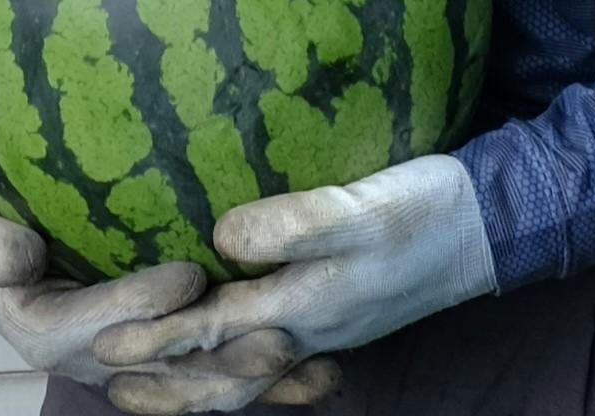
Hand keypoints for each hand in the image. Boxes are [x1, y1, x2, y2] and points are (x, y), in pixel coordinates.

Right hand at [0, 170, 336, 411]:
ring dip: (249, 376)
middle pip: (157, 370)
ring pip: (195, 379)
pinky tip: (319, 371)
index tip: (188, 276)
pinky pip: (218, 368)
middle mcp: (93, 356)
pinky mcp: (170, 346)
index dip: (137, 308)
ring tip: (304, 356)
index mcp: (42, 329)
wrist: (9, 206)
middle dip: (214, 360)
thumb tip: (7, 259)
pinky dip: (268, 379)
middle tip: (272, 337)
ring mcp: (136, 356)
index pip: (92, 329)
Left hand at [92, 155, 493, 392]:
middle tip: (108, 387)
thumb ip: (291, 224)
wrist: (490, 225)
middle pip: (224, 376)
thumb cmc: (423, 210)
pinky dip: (234, 363)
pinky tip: (222, 348)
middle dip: (168, 387)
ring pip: (247, 372)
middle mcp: (309, 330)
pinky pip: (270, 355)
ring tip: (150, 379)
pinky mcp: (338, 312)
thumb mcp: (357, 207)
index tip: (104, 349)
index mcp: (305, 309)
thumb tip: (220, 241)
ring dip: (196, 382)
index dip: (157, 340)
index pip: (213, 333)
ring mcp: (326, 327)